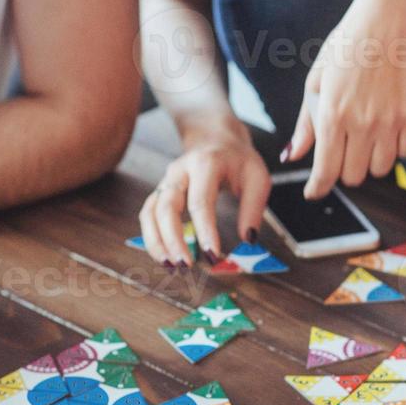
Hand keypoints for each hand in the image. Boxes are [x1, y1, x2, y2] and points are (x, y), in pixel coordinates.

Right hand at [138, 117, 268, 266]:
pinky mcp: (159, 192)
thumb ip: (254, 208)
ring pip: (150, 212)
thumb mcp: (257, 177)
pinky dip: (152, 238)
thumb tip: (248, 240)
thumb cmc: (238, 160)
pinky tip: (164, 257)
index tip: (213, 255)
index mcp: (205, 165)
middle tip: (187, 266)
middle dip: (173, 239)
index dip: (205, 230)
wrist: (214, 137)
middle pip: (166, 207)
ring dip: (156, 242)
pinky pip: (148, 215)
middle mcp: (179, 172)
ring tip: (170, 266)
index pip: (200, 201)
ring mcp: (165, 182)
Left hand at [283, 0, 405, 199]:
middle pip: (353, 177)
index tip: (314, 191)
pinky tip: (386, 128)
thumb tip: (292, 157)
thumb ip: (306, 125)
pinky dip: (395, 148)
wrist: (387, 22)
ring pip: (380, 169)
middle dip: (344, 169)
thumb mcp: (316, 83)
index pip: (325, 172)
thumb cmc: (345, 50)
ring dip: (371, 160)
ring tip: (366, 136)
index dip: (317, 188)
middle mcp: (361, 123)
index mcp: (332, 115)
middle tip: (343, 149)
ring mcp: (390, 121)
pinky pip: (405, 153)